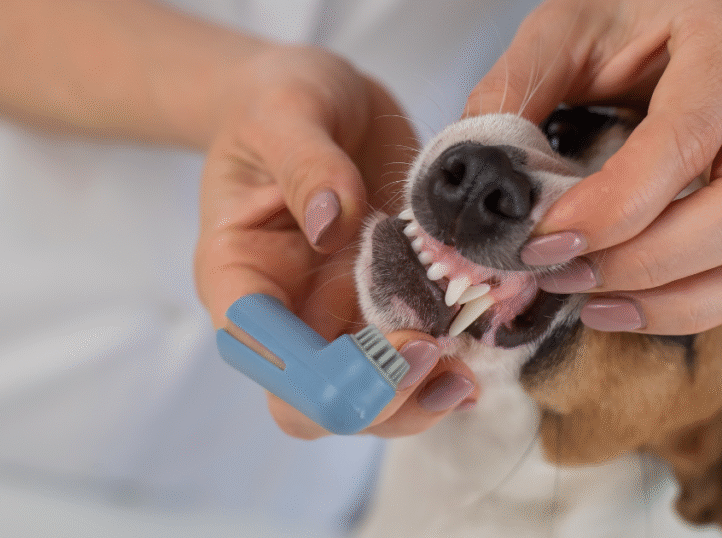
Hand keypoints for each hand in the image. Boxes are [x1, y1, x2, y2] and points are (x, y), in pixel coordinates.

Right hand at [193, 45, 476, 438]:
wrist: (316, 102)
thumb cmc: (278, 102)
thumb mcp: (282, 111)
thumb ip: (304, 162)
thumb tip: (332, 223)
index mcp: (240, 275)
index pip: (263, 352)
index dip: (321, 370)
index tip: (392, 339)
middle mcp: (287, 312)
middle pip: (313, 402)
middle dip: (376, 400)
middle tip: (435, 359)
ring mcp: (337, 314)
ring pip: (367, 398)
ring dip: (417, 399)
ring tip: (467, 374)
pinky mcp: (386, 302)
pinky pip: (410, 358)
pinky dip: (444, 368)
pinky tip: (481, 351)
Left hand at [467, 0, 721, 375]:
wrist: (717, 3)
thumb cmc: (637, 12)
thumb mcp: (566, 24)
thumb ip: (515, 88)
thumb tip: (470, 174)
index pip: (681, 144)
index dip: (610, 212)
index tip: (543, 247)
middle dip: (645, 265)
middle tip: (566, 280)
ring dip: (685, 302)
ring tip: (602, 310)